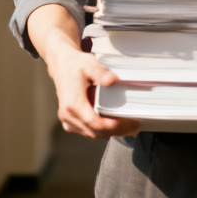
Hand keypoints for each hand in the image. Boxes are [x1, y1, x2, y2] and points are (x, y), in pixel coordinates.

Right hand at [27, 4, 140, 139]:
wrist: (62, 65)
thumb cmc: (75, 64)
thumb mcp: (90, 64)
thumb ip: (101, 73)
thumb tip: (113, 80)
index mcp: (72, 104)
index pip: (94, 122)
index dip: (112, 126)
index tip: (128, 123)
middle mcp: (68, 115)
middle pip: (95, 132)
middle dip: (116, 131)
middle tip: (134, 126)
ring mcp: (68, 120)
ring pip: (92, 134)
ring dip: (110, 132)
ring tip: (129, 127)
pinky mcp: (70, 121)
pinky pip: (88, 131)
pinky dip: (102, 130)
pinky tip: (115, 124)